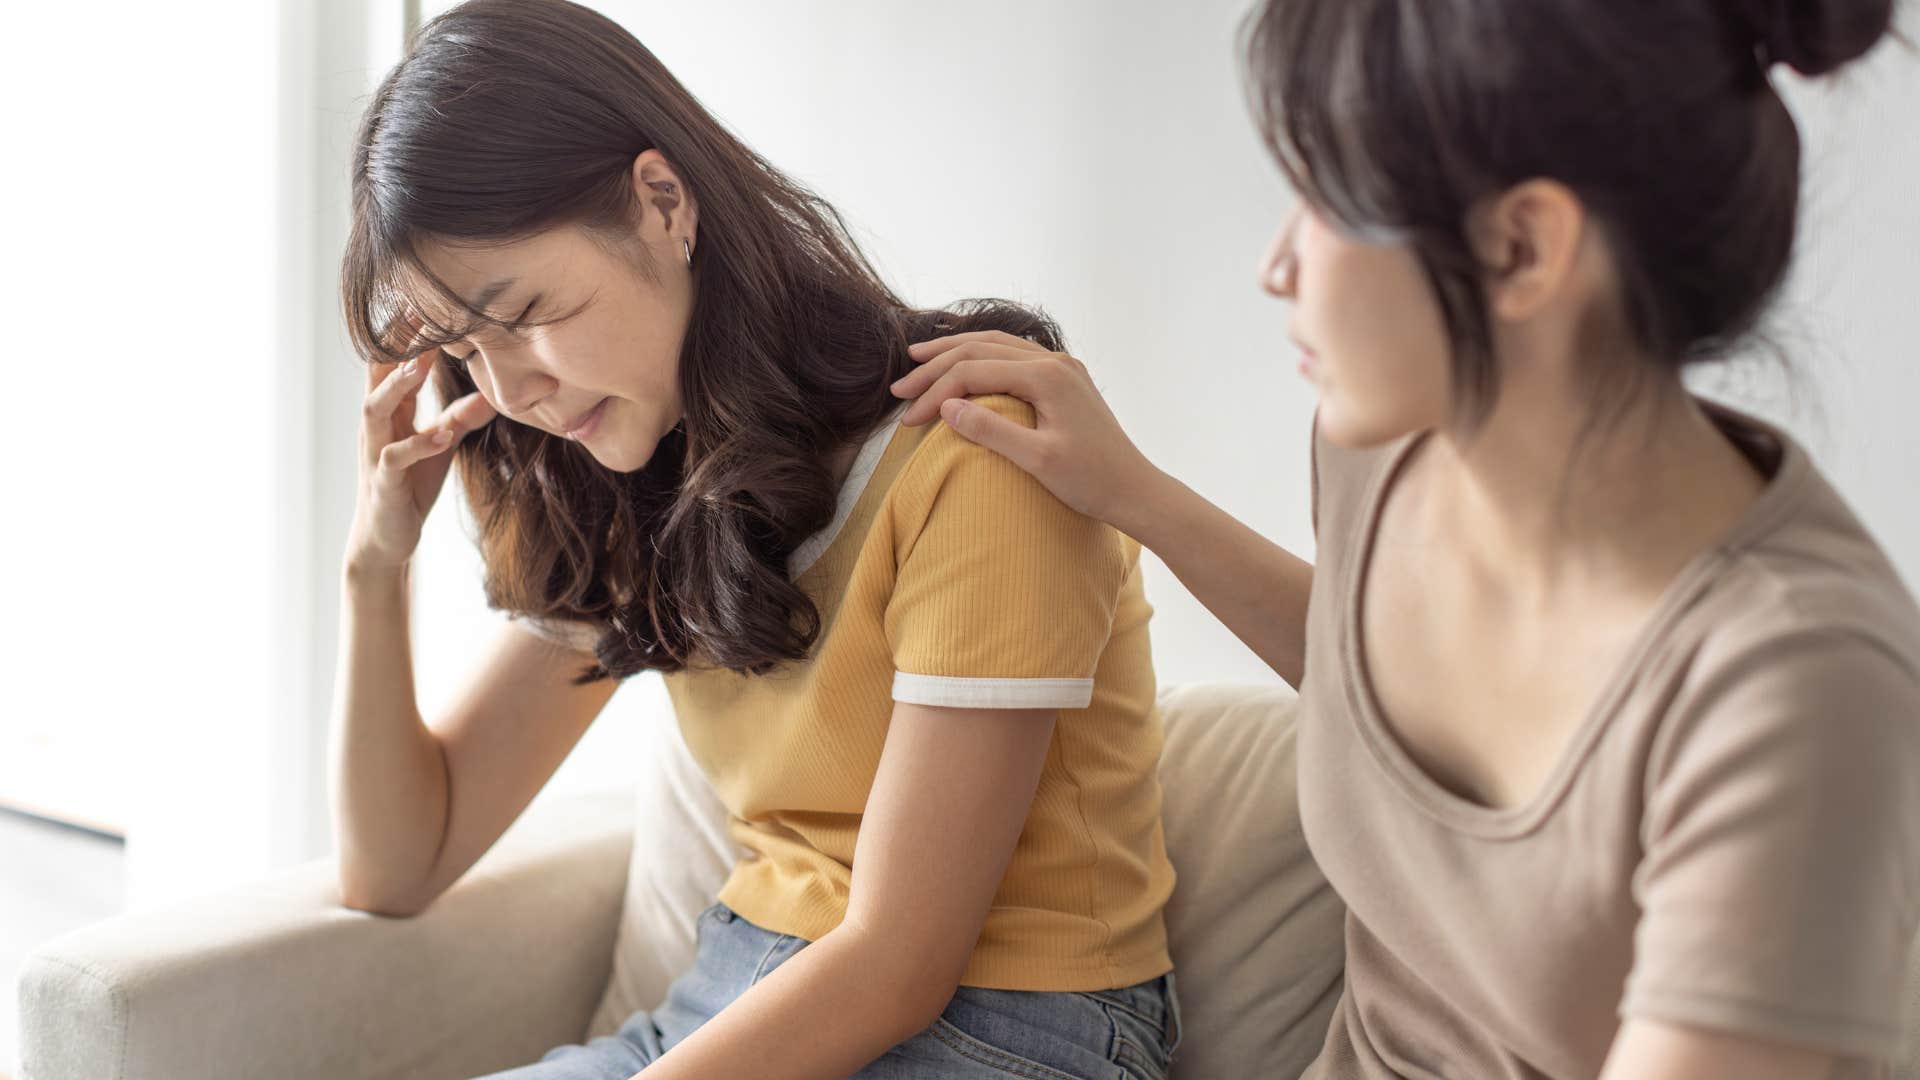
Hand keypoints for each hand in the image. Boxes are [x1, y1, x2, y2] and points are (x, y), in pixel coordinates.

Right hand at [344, 331, 497, 573]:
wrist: (385, 537)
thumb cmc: (410, 483)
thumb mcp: (439, 444)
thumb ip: (461, 416)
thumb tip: (495, 392)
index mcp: (390, 411)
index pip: (391, 363)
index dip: (404, 333)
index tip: (422, 299)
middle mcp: (376, 425)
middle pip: (376, 374)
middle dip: (393, 344)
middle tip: (416, 313)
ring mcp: (376, 451)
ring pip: (375, 409)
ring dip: (398, 385)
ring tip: (420, 364)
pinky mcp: (384, 482)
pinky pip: (395, 458)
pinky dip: (418, 445)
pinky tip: (442, 434)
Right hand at [890, 330, 1162, 530]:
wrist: (1134, 489)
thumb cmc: (1090, 481)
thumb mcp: (1036, 460)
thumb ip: (991, 430)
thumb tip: (946, 405)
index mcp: (1047, 376)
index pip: (974, 371)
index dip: (935, 393)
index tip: (907, 421)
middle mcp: (1055, 361)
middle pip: (981, 349)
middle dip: (936, 366)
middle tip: (898, 388)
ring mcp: (1062, 367)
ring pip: (997, 346)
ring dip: (955, 353)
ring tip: (919, 359)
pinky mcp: (1065, 379)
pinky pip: (1013, 356)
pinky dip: (981, 358)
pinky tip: (965, 365)